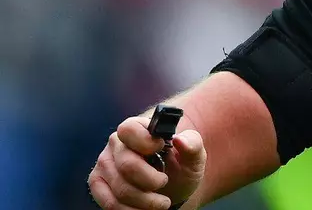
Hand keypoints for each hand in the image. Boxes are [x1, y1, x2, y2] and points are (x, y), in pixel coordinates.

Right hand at [88, 116, 206, 208]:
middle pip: (127, 165)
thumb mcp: (194, 155)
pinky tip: (144, 208)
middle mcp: (117, 144)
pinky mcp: (98, 183)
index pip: (129, 129)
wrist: (172, 187)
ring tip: (161, 202)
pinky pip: (109, 203)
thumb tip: (180, 140)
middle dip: (151, 181)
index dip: (146, 143)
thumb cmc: (181, 166)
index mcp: (138, 128)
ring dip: (145, 201)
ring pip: (120, 189)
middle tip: (164, 183)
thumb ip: (193, 144)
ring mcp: (104, 164)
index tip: (162, 150)